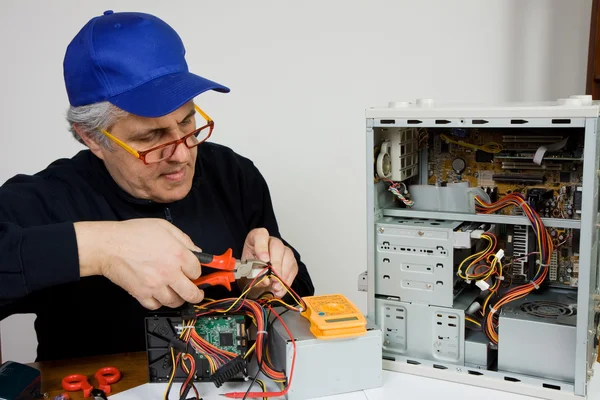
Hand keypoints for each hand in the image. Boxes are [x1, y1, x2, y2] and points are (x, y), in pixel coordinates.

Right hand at [75, 219, 203, 309]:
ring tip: (176, 293)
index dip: (197, 271)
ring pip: (174, 302)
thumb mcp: (164, 226)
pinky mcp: (141, 294)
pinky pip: (155, 305)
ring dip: (178, 299)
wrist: (108, 245)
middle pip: (191, 293)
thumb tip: (197, 251)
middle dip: (196, 295)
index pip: (198, 271)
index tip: (194, 273)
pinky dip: (158, 302)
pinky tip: (158, 294)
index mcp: (177, 254)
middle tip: (196, 293)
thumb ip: (184, 239)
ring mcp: (155, 285)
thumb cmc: (133, 233)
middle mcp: (169, 272)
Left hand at [239, 228, 297, 297]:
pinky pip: (293, 269)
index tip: (264, 259)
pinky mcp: (291, 260)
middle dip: (276, 265)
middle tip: (273, 278)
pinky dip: (287, 281)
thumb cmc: (251, 266)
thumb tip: (265, 280)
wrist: (257, 271)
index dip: (262, 247)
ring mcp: (284, 249)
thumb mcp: (246, 268)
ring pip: (288, 258)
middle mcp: (272, 241)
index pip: (260, 235)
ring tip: (276, 288)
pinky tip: (280, 289)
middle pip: (277, 247)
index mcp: (256, 238)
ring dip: (282, 275)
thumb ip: (253, 273)